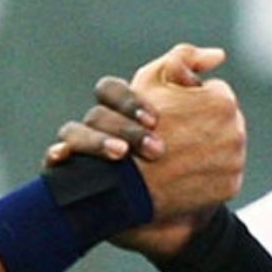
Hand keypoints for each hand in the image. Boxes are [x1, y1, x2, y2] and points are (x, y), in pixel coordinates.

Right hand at [46, 44, 245, 257]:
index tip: (155, 120)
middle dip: (125, 129)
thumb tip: (217, 55)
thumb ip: (203, 84)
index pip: (114, 90)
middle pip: (98, 113)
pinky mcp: (73, 179)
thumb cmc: (186, 159)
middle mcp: (100, 128)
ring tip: (122, 156)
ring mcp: (84, 153)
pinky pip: (54, 162)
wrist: (181, 216)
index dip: (132, 101)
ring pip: (73, 133)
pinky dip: (59, 156)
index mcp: (124, 110)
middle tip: (155, 149)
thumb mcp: (199, 120)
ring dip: (96, 142)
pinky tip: (63, 159)